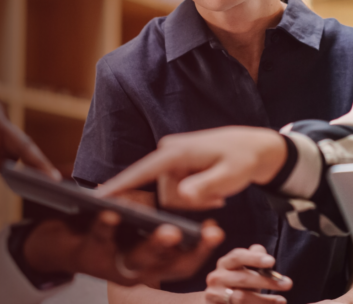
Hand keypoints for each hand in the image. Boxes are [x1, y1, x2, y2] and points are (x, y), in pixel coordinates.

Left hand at [24, 211, 224, 286]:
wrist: (59, 240)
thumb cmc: (107, 226)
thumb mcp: (138, 220)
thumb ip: (159, 212)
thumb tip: (189, 193)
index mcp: (153, 263)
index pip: (185, 261)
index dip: (203, 249)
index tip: (217, 231)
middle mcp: (138, 271)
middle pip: (167, 265)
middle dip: (188, 251)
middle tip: (207, 235)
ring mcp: (114, 267)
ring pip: (137, 258)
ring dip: (154, 245)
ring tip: (168, 229)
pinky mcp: (88, 257)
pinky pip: (99, 239)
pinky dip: (105, 225)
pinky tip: (111, 211)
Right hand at [96, 127, 287, 209]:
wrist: (257, 147)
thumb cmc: (244, 159)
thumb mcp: (230, 176)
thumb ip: (206, 186)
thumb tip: (182, 196)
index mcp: (176, 152)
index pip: (140, 171)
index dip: (118, 186)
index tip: (95, 199)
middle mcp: (168, 152)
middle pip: (163, 195)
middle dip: (188, 203)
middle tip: (216, 197)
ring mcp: (170, 159)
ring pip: (171, 197)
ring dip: (194, 201)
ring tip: (217, 192)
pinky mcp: (175, 166)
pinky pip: (177, 192)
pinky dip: (195, 197)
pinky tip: (214, 192)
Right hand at [205, 244, 290, 303]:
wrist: (221, 301)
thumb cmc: (239, 281)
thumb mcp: (246, 268)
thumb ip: (255, 257)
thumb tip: (264, 253)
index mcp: (225, 263)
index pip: (238, 256)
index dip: (255, 258)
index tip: (272, 262)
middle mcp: (217, 277)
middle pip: (243, 278)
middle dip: (267, 281)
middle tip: (288, 284)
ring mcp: (215, 295)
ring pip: (241, 298)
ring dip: (264, 300)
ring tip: (282, 301)